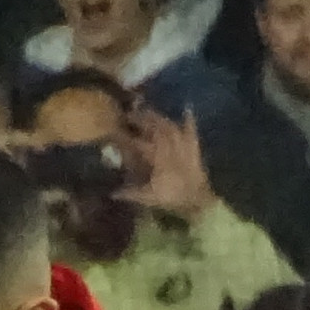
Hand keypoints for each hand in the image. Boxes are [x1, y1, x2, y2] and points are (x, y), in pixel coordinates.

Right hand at [117, 106, 213, 220]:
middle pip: (153, 127)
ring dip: (158, 117)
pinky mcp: (193, 147)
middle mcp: (168, 145)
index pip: (136, 142)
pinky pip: (191, 130)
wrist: (197, 200)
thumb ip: (130, 193)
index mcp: (155, 156)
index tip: (116, 130)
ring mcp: (182, 144)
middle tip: (130, 114)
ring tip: (149, 112)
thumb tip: (112, 193)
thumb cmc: (171, 198)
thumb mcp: (148, 197)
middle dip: (140, 119)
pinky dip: (189, 120)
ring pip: (169, 125)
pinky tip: (187, 108)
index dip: (125, 136)